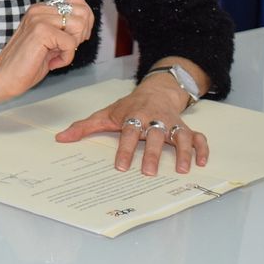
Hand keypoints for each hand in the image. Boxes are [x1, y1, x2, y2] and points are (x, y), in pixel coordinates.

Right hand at [0, 0, 94, 103]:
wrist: (4, 77)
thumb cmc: (27, 63)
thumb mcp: (51, 41)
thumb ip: (65, 28)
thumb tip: (86, 21)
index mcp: (41, 9)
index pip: (77, 0)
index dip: (84, 21)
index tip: (73, 38)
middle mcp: (39, 10)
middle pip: (83, 12)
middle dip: (81, 34)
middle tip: (64, 49)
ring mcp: (39, 18)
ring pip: (79, 26)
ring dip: (72, 46)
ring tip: (56, 54)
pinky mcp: (41, 31)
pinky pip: (71, 43)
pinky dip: (65, 58)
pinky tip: (51, 62)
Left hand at [54, 78, 208, 174]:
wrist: (155, 91)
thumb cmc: (128, 107)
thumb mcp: (105, 114)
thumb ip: (84, 127)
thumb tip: (61, 138)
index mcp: (134, 116)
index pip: (129, 133)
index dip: (126, 149)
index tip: (122, 167)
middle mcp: (155, 119)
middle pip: (156, 135)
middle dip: (154, 153)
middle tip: (150, 172)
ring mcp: (172, 123)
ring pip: (181, 136)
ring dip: (183, 152)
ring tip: (182, 169)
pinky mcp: (186, 127)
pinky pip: (198, 137)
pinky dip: (202, 148)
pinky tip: (201, 163)